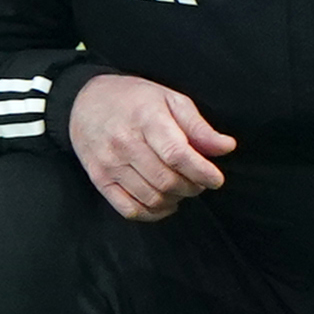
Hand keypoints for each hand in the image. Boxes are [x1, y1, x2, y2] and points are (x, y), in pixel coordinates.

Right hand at [66, 74, 235, 221]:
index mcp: (145, 118)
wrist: (86, 101)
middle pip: (167, 180)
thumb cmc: (135, 100)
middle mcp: (124, 143)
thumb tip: (226, 147)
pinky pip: (130, 210)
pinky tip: (164, 203)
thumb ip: (198, 126)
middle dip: (192, 187)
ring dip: (175, 199)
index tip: (216, 179)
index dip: (202, 172)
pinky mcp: (100, 180)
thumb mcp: (170, 100)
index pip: (177, 154)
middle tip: (199, 180)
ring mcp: (109, 164)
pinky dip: (153, 213)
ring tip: (182, 187)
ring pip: (151, 198)